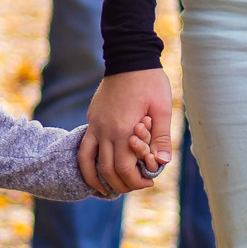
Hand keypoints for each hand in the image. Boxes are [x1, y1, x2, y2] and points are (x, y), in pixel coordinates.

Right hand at [80, 70, 173, 195]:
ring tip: (107, 190)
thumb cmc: (149, 81)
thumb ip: (161, 137)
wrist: (129, 57)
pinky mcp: (92, 118)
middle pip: (106, 170)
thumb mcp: (162, 108)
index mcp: (123, 129)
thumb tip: (162, 163)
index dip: (135, 181)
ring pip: (87, 161)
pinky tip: (97, 169)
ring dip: (96, 179)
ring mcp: (95, 124)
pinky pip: (84, 147)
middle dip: (120, 184)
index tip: (148, 182)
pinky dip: (88, 163)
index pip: (123, 168)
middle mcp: (105, 130)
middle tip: (135, 187)